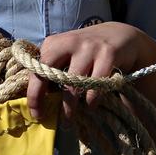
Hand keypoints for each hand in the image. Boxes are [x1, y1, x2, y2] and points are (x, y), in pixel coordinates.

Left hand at [28, 22, 146, 119]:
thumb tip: (39, 100)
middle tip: (47, 117)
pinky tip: (90, 106)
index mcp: (54, 43)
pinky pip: (96, 85)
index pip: (36, 69)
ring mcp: (89, 47)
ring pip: (74, 84)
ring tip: (68, 119)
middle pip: (50, 73)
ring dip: (70, 106)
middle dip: (45, 97)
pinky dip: (91, 99)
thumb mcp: (68, 54)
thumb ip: (53, 70)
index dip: (34, 93)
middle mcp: (70, 42)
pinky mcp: (108, 54)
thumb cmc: (88, 51)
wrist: (122, 35)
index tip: (35, 112)